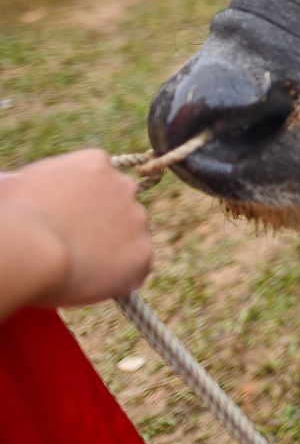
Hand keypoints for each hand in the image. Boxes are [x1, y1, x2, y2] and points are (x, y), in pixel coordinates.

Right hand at [0, 149, 152, 310]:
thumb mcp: (15, 183)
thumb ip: (31, 181)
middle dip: (103, 224)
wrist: (29, 247)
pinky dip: (119, 278)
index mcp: (96, 163)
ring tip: (78, 265)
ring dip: (114, 250)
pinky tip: (92, 280)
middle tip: (74, 245)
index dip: (83, 203)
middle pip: (121, 206)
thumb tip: (16, 185)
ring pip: (132, 237)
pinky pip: (136, 269)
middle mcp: (125, 186)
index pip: (101, 180)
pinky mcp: (142, 253)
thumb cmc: (11, 215)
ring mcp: (137, 219)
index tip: (68, 219)